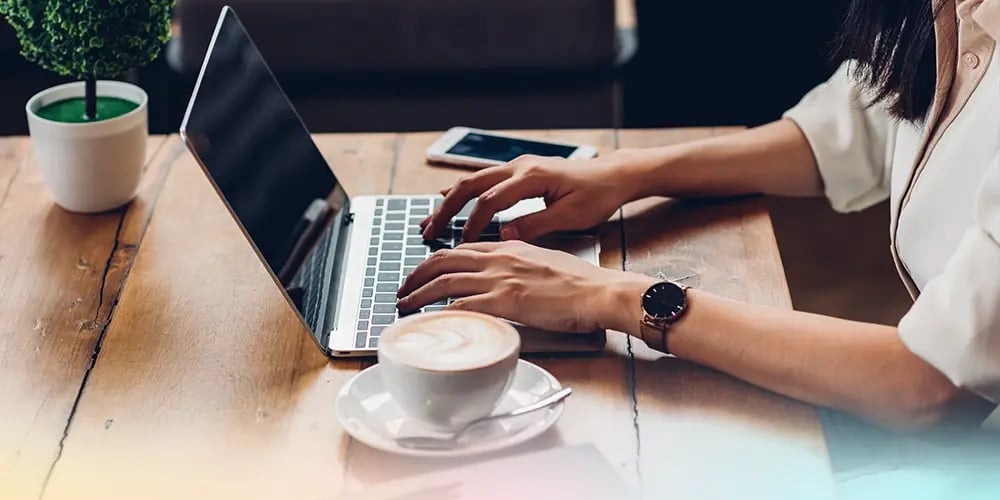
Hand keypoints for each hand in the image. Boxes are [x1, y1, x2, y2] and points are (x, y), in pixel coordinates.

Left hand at [396, 240, 654, 333]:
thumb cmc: (580, 283)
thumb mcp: (544, 263)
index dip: (437, 260)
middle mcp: (499, 258)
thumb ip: (520, 267)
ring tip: (404, 306)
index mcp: (509, 247)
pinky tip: (429, 321)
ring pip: (445, 281)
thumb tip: (506, 280)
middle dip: (416, 274)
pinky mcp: (506, 301)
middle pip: (444, 259)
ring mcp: (501, 279)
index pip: (462, 249)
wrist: (599, 291)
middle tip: (403, 289)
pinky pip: (462, 304)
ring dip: (419, 294)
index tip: (425, 272)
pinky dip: (441, 312)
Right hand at [422, 152, 640, 241]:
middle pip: (471, 185)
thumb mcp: (571, 216)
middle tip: (427, 231)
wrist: (614, 175)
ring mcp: (518, 166)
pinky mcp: (521, 172)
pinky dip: (465, 195)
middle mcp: (520, 167)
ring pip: (474, 181)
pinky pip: (485, 181)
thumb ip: (535, 225)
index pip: (490, 201)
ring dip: (450, 201)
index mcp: (531, 177)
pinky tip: (449, 204)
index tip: (461, 246)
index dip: (472, 224)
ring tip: (430, 222)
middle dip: (446, 210)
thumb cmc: (598, 195)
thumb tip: (504, 236)